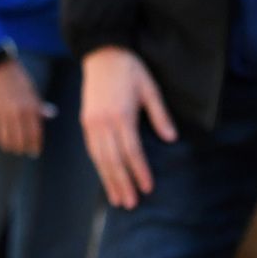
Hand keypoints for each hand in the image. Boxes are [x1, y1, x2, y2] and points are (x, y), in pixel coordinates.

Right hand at [0, 59, 43, 157]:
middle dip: (21, 149)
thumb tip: (52, 114)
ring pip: (5, 140)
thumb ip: (39, 105)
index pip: (35, 134)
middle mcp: (17, 112)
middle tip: (21, 151)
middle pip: (20, 141)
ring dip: (7, 146)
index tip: (34, 152)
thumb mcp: (32, 90)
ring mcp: (2, 113)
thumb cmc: (17, 77)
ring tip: (9, 147)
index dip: (35, 146)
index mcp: (30, 107)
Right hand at [80, 46, 176, 209]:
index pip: (132, 150)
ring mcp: (91, 123)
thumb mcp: (150, 88)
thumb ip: (160, 114)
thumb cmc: (130, 70)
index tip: (147, 187)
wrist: (102, 53)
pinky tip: (106, 179)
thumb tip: (171, 138)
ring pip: (99, 159)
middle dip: (122, 183)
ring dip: (108, 181)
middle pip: (113, 160)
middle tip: (131, 204)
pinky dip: (99, 167)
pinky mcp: (85, 122)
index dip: (139, 170)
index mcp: (121, 115)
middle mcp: (103, 122)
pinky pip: (92, 150)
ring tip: (117, 199)